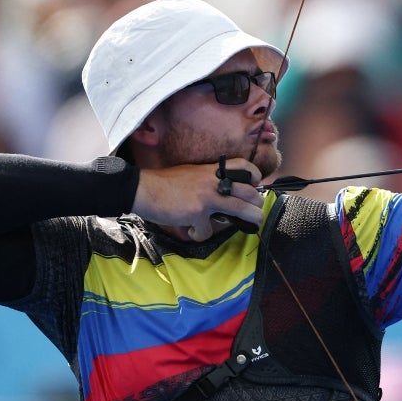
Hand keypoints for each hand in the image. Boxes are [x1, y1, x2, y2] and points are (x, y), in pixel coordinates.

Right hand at [132, 158, 264, 239]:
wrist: (144, 189)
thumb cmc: (165, 182)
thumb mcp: (192, 173)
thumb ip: (208, 180)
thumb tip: (220, 192)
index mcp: (212, 170)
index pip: (243, 166)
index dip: (254, 175)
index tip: (255, 184)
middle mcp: (214, 181)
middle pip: (248, 191)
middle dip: (257, 203)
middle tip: (255, 210)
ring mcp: (207, 197)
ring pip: (241, 209)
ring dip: (251, 219)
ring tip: (251, 224)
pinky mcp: (197, 213)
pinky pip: (207, 230)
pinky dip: (200, 234)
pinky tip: (193, 232)